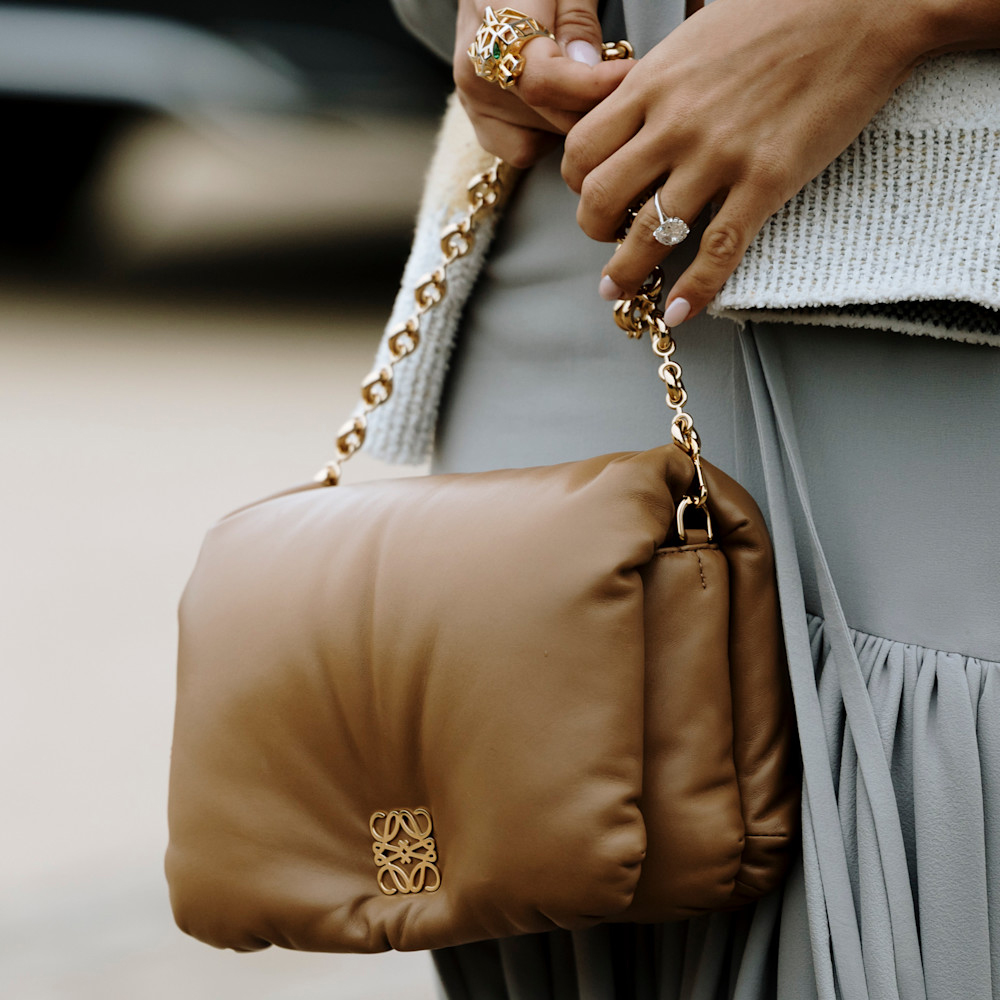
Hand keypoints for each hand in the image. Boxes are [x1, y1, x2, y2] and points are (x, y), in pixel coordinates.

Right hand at [454, 0, 632, 167]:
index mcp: (494, 23)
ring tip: (578, 81)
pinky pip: (525, 150)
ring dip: (575, 116)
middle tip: (618, 75)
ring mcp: (476, 102)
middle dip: (597, 101)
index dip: (593, 85)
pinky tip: (554, 104)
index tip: (630, 74)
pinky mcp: (480, 123)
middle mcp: (477, 71)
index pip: (544, 80)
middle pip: (553, 115)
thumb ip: (577, 20)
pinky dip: (548, 135)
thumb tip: (589, 67)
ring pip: (548, 136)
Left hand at [561, 0, 930, 322]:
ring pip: (650, 234)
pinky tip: (680, 311)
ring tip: (620, 290)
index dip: (576, 182)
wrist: (862, 3)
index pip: (582, 149)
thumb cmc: (782, 10)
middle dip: (592, 232)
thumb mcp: (697, 33)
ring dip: (626, 272)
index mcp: (653, 82)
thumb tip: (637, 110)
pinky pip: (719, 250)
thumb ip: (661, 79)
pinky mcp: (767, 180)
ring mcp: (720, 154)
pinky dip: (694, 289)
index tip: (589, 194)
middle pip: (600, 198)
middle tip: (604, 242)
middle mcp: (675, 122)